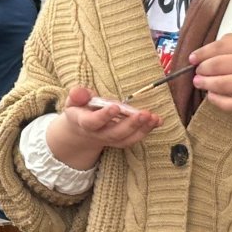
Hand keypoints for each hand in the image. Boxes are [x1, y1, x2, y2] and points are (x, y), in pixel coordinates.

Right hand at [46, 85, 161, 170]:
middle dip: (130, 125)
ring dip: (142, 129)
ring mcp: (110, 139)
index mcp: (84, 122)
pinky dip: (147, 130)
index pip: (92, 122)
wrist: (81, 131)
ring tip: (154, 118)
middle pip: (114, 134)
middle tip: (143, 114)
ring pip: (126, 139)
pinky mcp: (121, 140)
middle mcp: (98, 134)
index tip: (115, 106)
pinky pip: (134, 138)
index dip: (104, 116)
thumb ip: (77, 95)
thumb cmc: (80, 110)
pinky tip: (157, 121)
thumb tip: (79, 92)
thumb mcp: (74, 100)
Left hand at [189, 32, 231, 137]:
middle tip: (196, 72)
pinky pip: (231, 103)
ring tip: (198, 83)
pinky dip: (217, 100)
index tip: (192, 58)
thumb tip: (206, 50)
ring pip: (222, 84)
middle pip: (219, 65)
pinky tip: (211, 97)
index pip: (222, 47)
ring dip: (205, 84)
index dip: (203, 53)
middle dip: (202, 69)